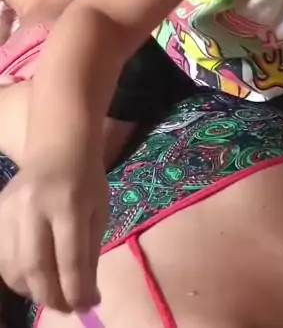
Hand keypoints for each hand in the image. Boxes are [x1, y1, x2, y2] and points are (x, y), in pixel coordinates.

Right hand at [0, 151, 108, 312]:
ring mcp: (11, 210)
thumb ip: (90, 254)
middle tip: (68, 308)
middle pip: (36, 268)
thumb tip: (87, 298)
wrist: (57, 149)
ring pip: (14, 268)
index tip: (87, 306)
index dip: (77, 291)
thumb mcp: (99, 212)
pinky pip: (3, 258)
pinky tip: (34, 278)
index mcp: (68, 203)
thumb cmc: (86, 181)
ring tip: (53, 294)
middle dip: (52, 297)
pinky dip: (18, 277)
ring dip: (34, 291)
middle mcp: (34, 207)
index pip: (70, 259)